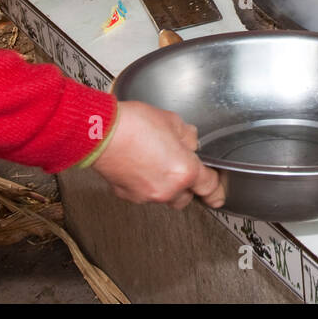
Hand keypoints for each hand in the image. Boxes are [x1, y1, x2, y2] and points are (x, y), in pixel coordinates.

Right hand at [91, 100, 224, 209]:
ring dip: (166, 185)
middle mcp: (167, 189)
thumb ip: (187, 135)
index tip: (218, 194)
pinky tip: (140, 165)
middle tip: (181, 167)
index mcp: (184, 171)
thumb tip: (189, 141)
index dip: (216, 189)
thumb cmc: (133, 125)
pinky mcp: (126, 195)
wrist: (99, 133)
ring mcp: (145, 195)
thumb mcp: (172, 121)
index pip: (209, 187)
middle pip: (186, 197)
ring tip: (157, 162)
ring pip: (164, 197)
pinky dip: (145, 183)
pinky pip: (144, 193)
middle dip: (187, 185)